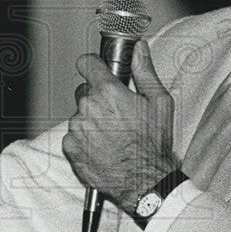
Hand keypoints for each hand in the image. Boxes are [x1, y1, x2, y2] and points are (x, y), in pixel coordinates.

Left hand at [62, 40, 179, 214]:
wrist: (145, 182)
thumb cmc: (154, 145)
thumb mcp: (159, 102)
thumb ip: (145, 71)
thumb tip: (139, 50)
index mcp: (108, 92)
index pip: (86, 63)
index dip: (93, 65)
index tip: (97, 69)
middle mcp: (88, 107)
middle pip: (84, 91)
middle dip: (97, 98)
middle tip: (117, 114)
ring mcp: (77, 129)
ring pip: (79, 115)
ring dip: (91, 121)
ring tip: (113, 136)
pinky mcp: (71, 148)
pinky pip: (74, 136)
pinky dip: (85, 140)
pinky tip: (103, 148)